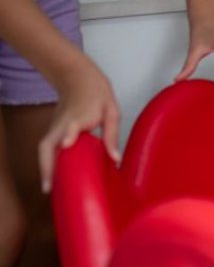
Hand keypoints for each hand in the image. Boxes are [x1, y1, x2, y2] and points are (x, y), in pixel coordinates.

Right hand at [39, 65, 120, 192]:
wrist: (77, 78)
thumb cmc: (97, 94)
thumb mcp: (111, 110)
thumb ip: (112, 135)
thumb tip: (116, 159)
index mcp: (80, 116)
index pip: (72, 126)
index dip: (69, 135)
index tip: (67, 144)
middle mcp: (63, 124)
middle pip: (47, 145)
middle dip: (46, 166)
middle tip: (50, 188)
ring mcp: (54, 126)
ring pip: (43, 148)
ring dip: (44, 167)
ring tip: (50, 188)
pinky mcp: (52, 129)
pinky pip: (47, 148)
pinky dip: (47, 162)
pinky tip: (53, 176)